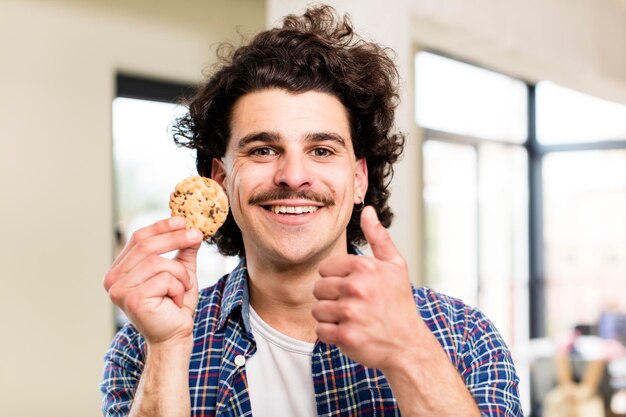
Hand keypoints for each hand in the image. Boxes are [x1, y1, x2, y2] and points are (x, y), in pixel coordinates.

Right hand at [104, 217, 202, 344]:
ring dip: (180, 274)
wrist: (175, 337)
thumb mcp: (181, 272)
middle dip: (176, 238)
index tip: (182, 221)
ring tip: (183, 287)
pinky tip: (175, 301)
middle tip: (197, 235)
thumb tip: (192, 229)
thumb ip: (183, 251)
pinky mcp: (132, 300)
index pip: (138, 238)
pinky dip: (178, 287)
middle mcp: (114, 279)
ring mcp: (120, 290)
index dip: (161, 227)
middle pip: (146, 245)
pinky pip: (164, 279)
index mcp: (120, 269)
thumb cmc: (175, 306)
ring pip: (158, 262)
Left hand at [312, 205, 422, 371]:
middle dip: (331, 298)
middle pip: (318, 288)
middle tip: (352, 306)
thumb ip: (378, 237)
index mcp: (365, 267)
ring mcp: (351, 312)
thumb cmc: (399, 303)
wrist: (408, 344)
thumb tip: (367, 210)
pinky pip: (320, 330)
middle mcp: (357, 288)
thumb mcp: (395, 266)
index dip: (336, 279)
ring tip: (351, 319)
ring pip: (317, 309)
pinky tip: (349, 332)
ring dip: (330, 316)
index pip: (325, 268)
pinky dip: (331, 334)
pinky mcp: (346, 336)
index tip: (353, 288)